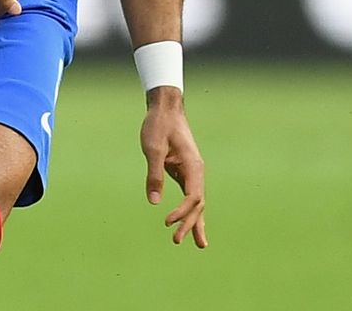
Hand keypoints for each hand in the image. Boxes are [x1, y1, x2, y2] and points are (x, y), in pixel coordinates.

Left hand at [140, 90, 205, 248]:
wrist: (165, 108)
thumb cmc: (159, 126)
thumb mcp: (153, 148)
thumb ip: (154, 174)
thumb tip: (154, 202)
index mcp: (193, 166)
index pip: (193, 197)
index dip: (182, 212)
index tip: (166, 221)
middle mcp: (197, 171)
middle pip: (198, 204)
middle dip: (190, 224)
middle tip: (177, 241)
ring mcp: (192, 172)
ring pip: (197, 202)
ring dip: (195, 221)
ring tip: (198, 244)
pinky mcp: (185, 171)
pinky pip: (190, 195)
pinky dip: (190, 210)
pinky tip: (188, 222)